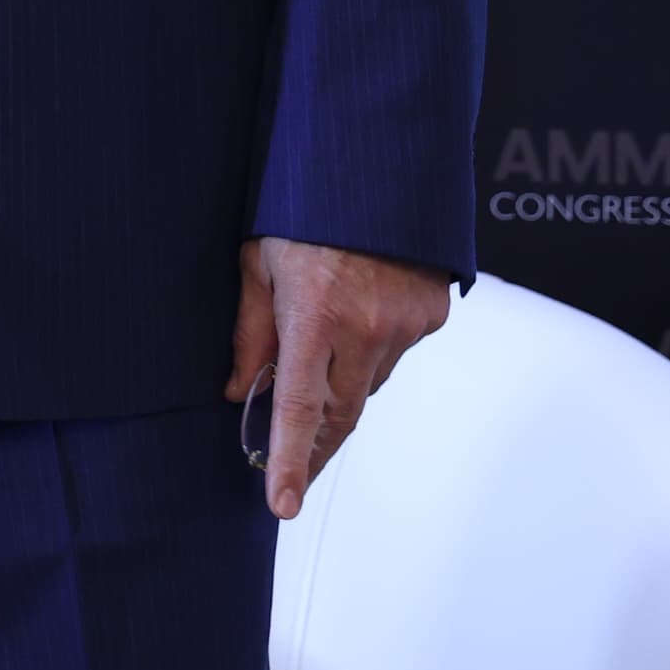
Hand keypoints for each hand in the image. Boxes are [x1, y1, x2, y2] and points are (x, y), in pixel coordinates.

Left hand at [228, 235, 450, 519]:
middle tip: (292, 469)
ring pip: (368, 384)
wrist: (379, 166)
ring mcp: (406, 326)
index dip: (289, 462)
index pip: (298, 410)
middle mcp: (366, 329)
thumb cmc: (306, 208)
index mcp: (314, 317)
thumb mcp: (259, 263)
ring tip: (321, 345)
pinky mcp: (432, 316)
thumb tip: (237, 391)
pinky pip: (395, 353)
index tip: (281, 503)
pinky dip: (371, 350)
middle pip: (340, 415)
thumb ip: (250, 332)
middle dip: (315, 446)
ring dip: (341, 385)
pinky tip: (359, 313)